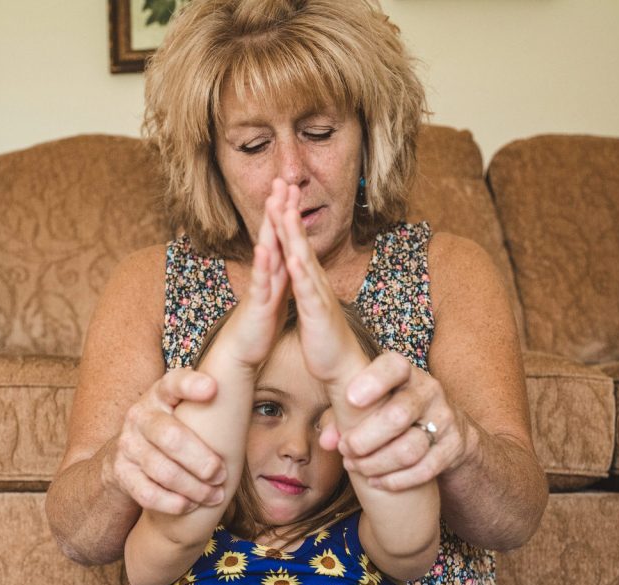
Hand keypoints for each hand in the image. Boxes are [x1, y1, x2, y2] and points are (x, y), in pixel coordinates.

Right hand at [106, 367, 226, 513]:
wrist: (127, 458)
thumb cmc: (174, 431)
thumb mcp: (187, 410)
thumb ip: (214, 399)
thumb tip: (258, 365)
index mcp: (161, 393)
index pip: (174, 382)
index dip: (191, 385)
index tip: (213, 388)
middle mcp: (141, 414)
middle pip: (171, 436)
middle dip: (201, 460)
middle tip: (222, 474)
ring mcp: (128, 443)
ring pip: (162, 469)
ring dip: (193, 487)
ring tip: (214, 495)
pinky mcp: (121, 471)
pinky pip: (146, 492)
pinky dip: (171, 502)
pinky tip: (189, 506)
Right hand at [219, 183, 288, 365]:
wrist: (243, 351)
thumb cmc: (260, 324)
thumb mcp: (275, 294)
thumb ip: (279, 274)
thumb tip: (286, 258)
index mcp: (274, 271)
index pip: (280, 235)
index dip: (286, 212)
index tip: (293, 187)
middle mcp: (265, 274)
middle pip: (271, 235)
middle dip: (277, 208)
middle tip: (281, 180)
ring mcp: (260, 287)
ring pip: (265, 253)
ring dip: (269, 228)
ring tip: (273, 204)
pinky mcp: (257, 304)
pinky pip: (261, 282)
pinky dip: (263, 265)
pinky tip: (264, 248)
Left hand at [266, 179, 367, 384]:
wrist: (341, 367)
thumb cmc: (324, 338)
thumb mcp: (310, 305)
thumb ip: (304, 285)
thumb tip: (299, 268)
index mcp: (309, 280)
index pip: (296, 242)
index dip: (286, 217)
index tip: (277, 191)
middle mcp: (316, 282)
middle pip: (300, 241)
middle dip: (290, 212)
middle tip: (283, 182)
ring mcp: (318, 296)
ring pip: (305, 260)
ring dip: (295, 236)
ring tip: (284, 210)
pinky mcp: (319, 314)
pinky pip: (308, 292)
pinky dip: (300, 275)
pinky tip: (293, 259)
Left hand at [337, 352, 469, 490]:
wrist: (446, 428)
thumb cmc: (392, 409)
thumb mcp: (369, 404)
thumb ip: (341, 416)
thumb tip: (326, 441)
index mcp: (404, 372)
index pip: (393, 366)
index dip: (373, 381)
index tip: (350, 399)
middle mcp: (428, 390)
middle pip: (398, 415)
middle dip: (365, 438)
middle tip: (346, 449)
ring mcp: (444, 418)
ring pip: (410, 448)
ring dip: (377, 463)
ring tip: (357, 466)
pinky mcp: (453, 446)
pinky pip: (425, 468)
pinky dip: (396, 480)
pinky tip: (377, 481)